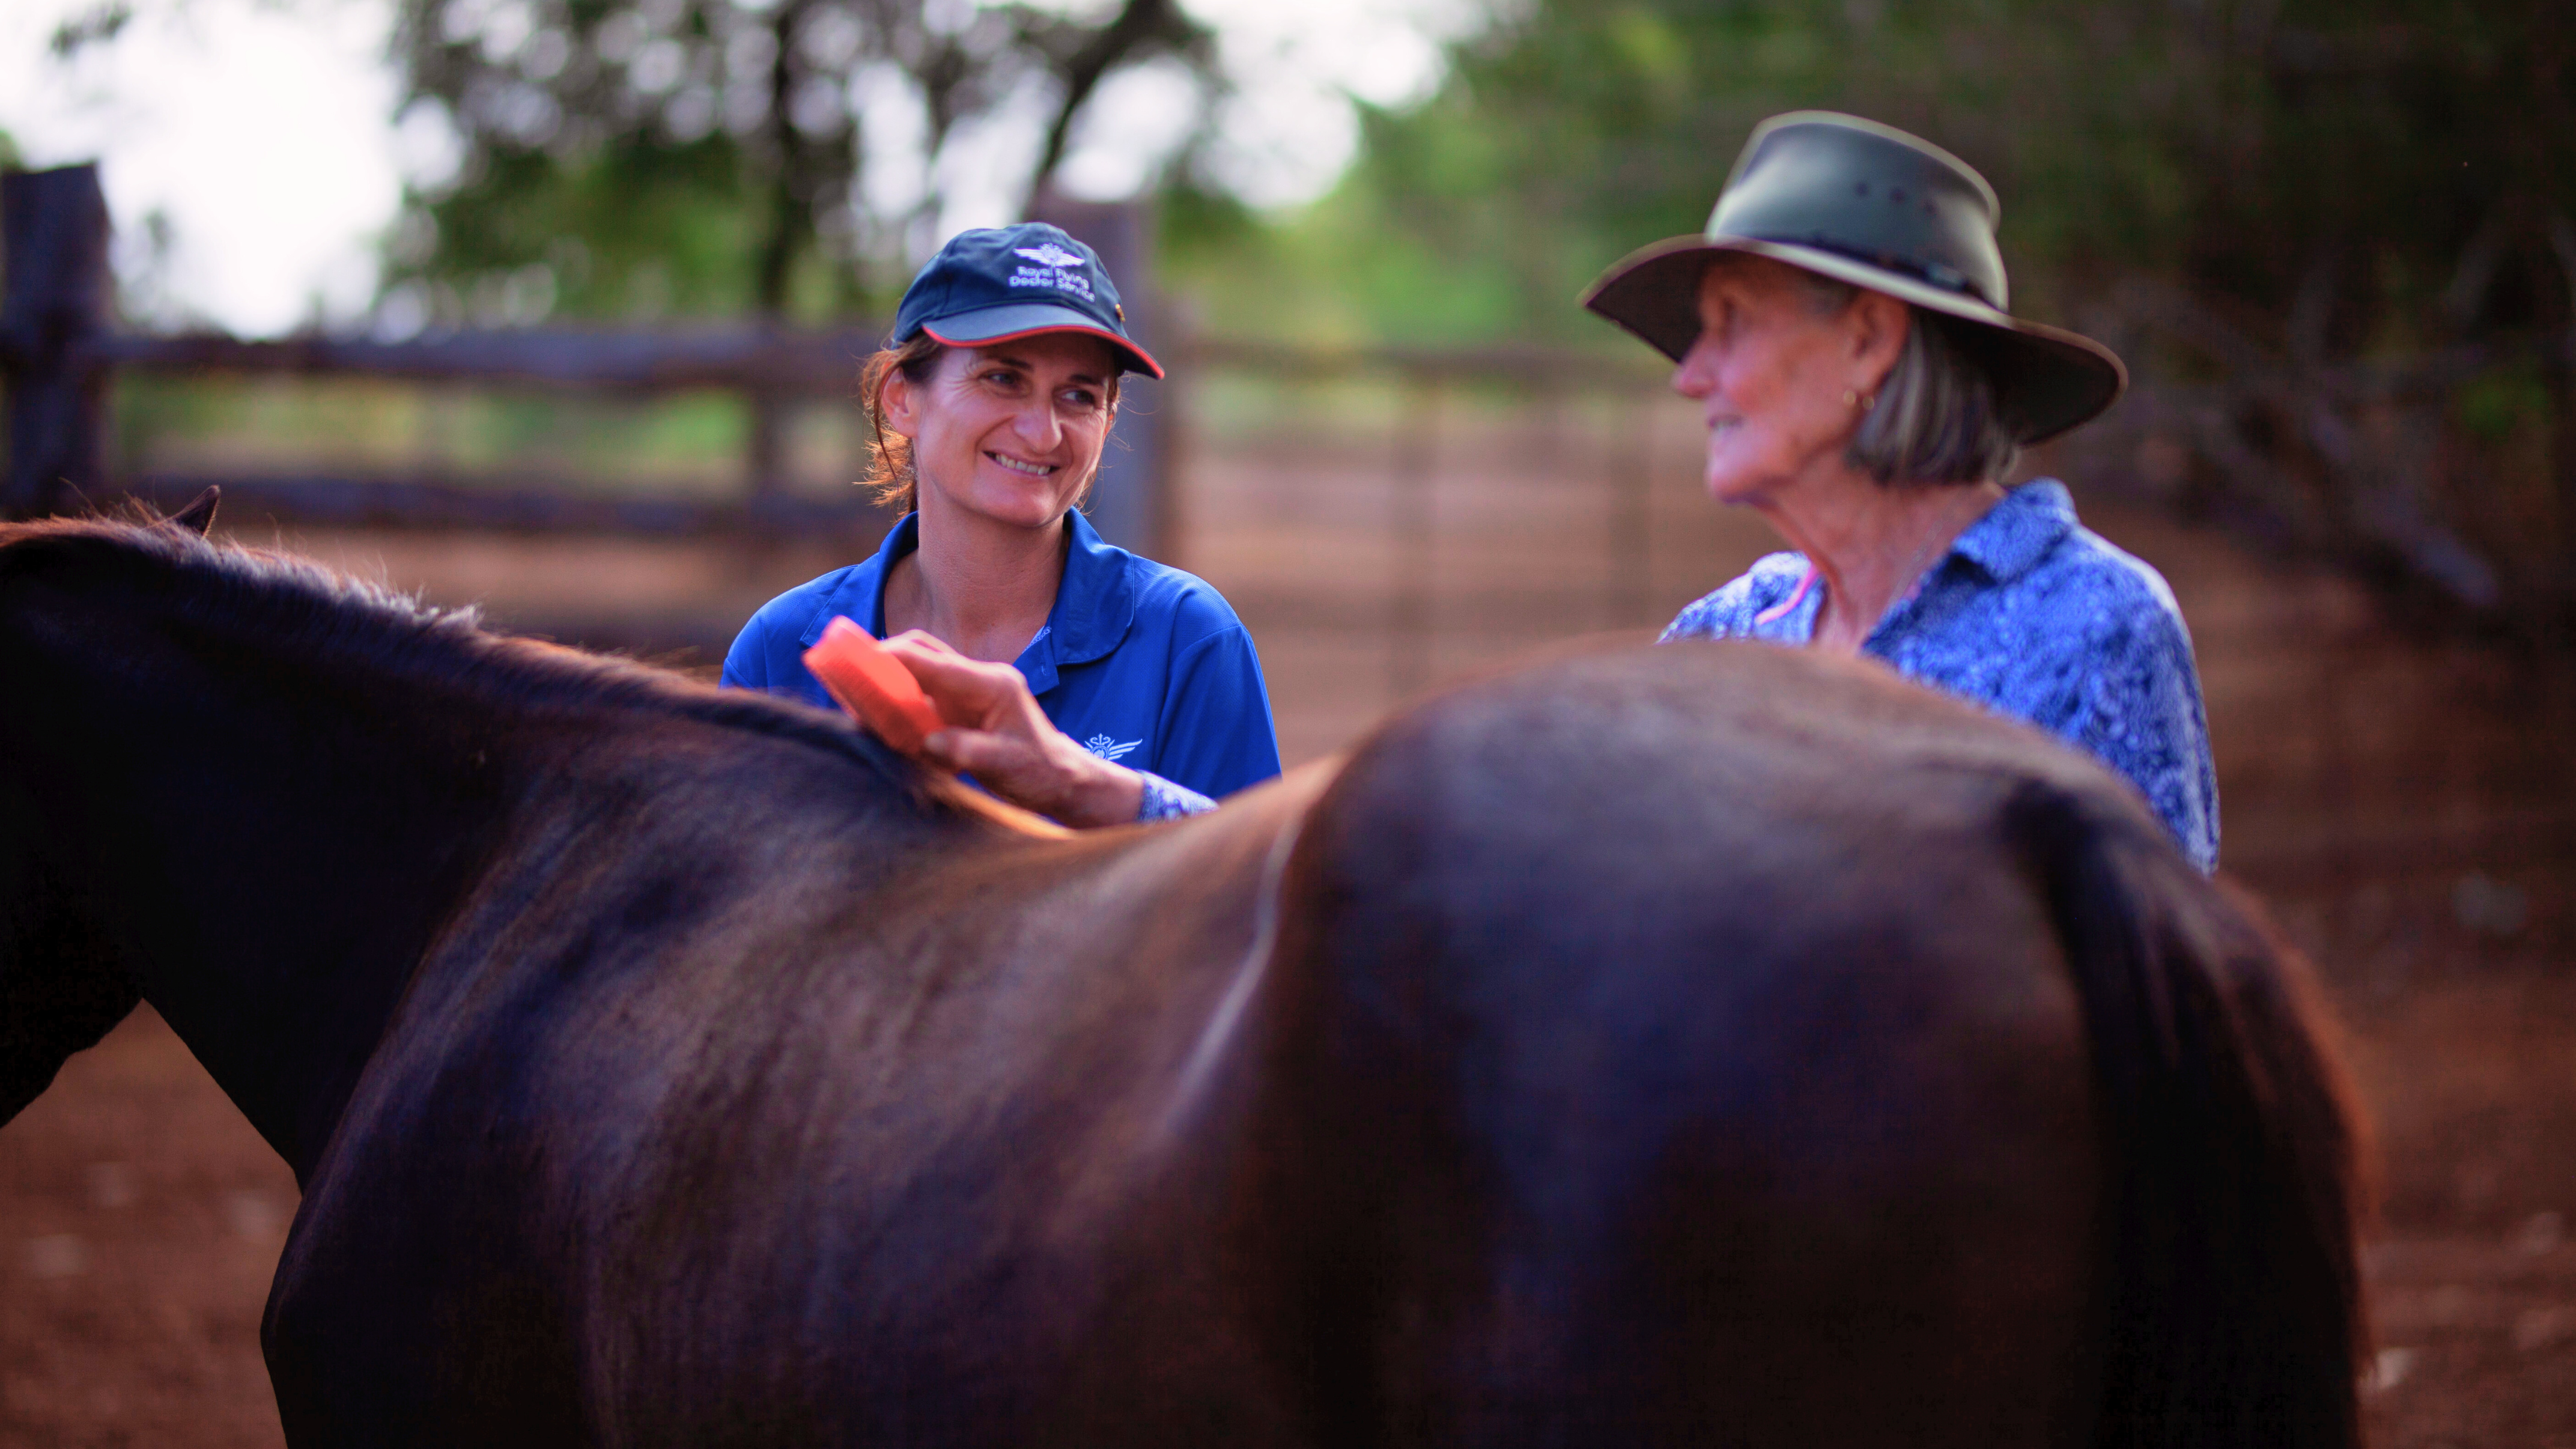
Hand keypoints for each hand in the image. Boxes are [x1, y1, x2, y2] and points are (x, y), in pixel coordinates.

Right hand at [876, 631, 1145, 827]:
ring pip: (919, 667)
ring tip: (851, 688)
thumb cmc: (1039, 771)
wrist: (1058, 778)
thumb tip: (930, 742)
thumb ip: (969, 751)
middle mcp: (977, 679)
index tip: (858, 661)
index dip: (894, 657)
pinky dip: (897, 698)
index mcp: (991, 685)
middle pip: (922, 650)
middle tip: (846, 672)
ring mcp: (967, 691)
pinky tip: (876, 713)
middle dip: (884, 656)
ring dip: (887, 675)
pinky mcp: (959, 707)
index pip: (934, 661)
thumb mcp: (1006, 765)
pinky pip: (921, 693)